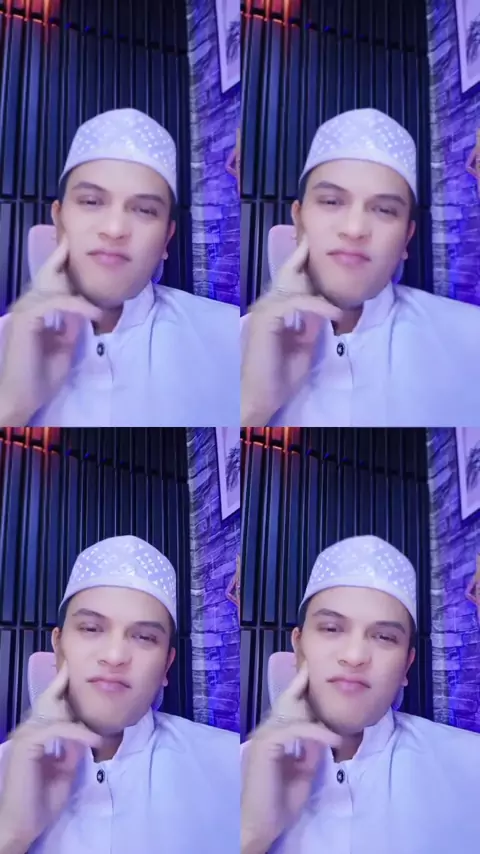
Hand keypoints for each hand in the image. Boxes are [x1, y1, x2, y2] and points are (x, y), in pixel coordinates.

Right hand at [0, 237, 101, 424]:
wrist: (24, 397)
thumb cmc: (41, 376)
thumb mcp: (66, 347)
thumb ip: (72, 326)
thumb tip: (84, 310)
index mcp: (36, 312)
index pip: (50, 285)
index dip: (61, 267)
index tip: (74, 251)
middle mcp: (27, 306)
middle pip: (47, 276)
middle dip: (61, 258)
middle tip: (73, 243)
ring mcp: (24, 311)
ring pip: (55, 290)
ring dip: (80, 295)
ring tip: (99, 304)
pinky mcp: (26, 319)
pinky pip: (57, 304)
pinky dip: (77, 308)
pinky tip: (92, 315)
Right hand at [0, 662, 100, 847]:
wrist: (23, 826)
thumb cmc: (41, 801)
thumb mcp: (65, 770)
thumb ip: (72, 749)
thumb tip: (84, 733)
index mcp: (36, 736)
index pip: (49, 708)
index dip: (61, 689)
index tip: (74, 673)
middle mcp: (28, 730)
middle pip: (48, 700)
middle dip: (62, 683)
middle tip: (76, 668)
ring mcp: (26, 735)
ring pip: (57, 714)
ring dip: (81, 718)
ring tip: (100, 724)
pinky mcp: (28, 744)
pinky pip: (60, 730)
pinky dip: (79, 733)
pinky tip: (94, 740)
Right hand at [241, 236, 342, 424]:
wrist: (262, 398)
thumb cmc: (280, 378)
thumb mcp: (305, 346)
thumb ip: (311, 326)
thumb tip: (324, 308)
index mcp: (275, 312)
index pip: (290, 284)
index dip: (302, 265)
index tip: (314, 249)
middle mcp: (267, 306)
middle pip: (288, 275)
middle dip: (302, 256)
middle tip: (315, 239)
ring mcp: (264, 311)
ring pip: (296, 289)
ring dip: (320, 291)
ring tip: (339, 288)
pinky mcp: (266, 319)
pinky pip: (298, 304)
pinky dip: (318, 307)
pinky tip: (334, 314)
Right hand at [241, 663, 341, 852]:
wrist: (259, 825)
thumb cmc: (278, 803)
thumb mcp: (303, 773)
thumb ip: (310, 752)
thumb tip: (322, 734)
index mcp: (273, 738)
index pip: (287, 710)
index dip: (298, 691)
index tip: (310, 674)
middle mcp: (266, 732)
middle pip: (286, 702)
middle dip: (300, 684)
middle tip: (313, 667)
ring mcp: (264, 737)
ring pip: (294, 715)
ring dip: (317, 714)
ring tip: (335, 706)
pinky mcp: (266, 745)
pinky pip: (297, 731)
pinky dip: (317, 733)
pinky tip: (334, 739)